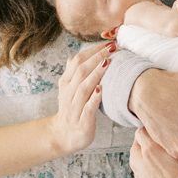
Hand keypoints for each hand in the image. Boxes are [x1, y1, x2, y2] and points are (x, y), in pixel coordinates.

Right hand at [47, 40, 112, 156]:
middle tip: (113, 48)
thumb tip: (92, 53)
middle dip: (97, 57)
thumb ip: (79, 72)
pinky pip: (87, 108)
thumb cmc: (73, 109)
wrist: (63, 135)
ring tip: (108, 63)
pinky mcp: (81, 121)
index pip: (77, 60)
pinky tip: (101, 90)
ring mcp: (74, 107)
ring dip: (96, 74)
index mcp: (66, 82)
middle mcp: (68, 92)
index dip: (92, 50)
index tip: (108, 43)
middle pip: (81, 70)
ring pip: (83, 87)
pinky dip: (94, 99)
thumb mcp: (71, 88)